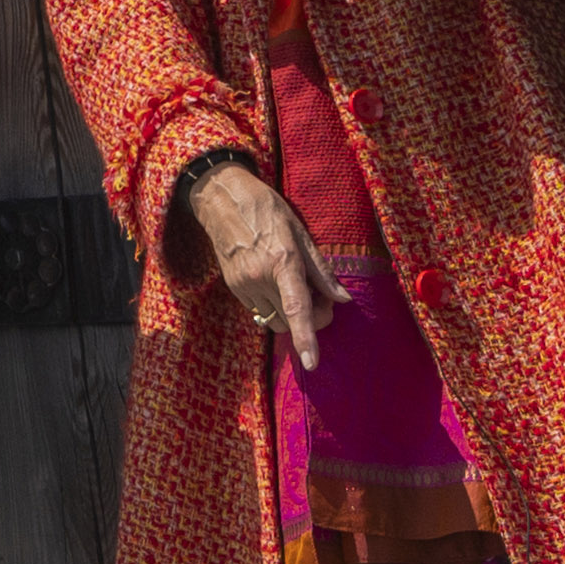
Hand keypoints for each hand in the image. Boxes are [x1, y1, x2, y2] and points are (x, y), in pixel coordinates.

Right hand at [187, 161, 340, 373]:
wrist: (222, 200)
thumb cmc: (266, 210)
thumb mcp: (300, 233)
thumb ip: (321, 270)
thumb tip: (342, 298)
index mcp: (282, 262)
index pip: (296, 308)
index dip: (306, 337)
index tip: (311, 363)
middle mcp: (260, 277)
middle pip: (288, 322)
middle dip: (308, 320)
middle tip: (320, 298)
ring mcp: (243, 284)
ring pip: (272, 320)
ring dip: (289, 315)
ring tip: (296, 289)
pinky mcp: (233, 287)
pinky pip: (258, 310)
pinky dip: (273, 305)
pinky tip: (276, 284)